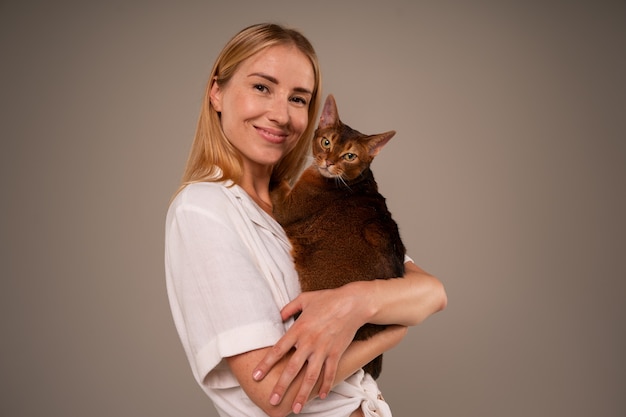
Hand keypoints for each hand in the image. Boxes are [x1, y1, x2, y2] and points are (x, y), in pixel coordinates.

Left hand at [252, 282, 370, 411]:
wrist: (353, 303)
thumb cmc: (328, 299)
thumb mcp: (304, 299)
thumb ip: (288, 308)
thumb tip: (278, 316)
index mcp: (298, 329)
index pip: (278, 350)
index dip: (266, 364)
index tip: (256, 376)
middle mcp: (309, 342)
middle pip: (292, 368)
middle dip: (281, 386)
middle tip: (272, 401)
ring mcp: (323, 350)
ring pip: (310, 377)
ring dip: (302, 394)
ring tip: (296, 408)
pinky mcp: (336, 353)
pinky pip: (329, 373)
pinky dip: (325, 386)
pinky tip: (320, 396)